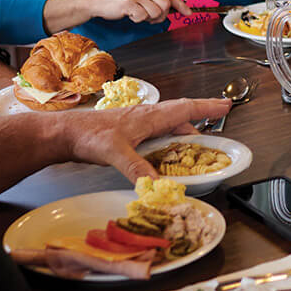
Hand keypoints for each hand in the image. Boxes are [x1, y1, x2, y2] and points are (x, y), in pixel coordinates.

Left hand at [59, 98, 231, 181]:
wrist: (64, 133)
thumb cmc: (88, 135)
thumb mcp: (115, 152)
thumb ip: (137, 167)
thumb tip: (156, 185)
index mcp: (149, 116)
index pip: (185, 108)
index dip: (207, 107)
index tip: (226, 104)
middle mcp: (146, 116)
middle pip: (180, 113)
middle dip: (200, 115)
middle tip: (218, 119)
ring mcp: (136, 123)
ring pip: (167, 122)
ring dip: (184, 127)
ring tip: (196, 139)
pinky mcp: (127, 132)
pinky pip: (156, 131)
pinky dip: (168, 137)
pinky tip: (165, 149)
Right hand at [90, 0, 191, 23]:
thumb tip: (174, 7)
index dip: (180, 5)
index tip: (188, 12)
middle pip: (166, 5)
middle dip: (161, 16)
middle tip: (150, 17)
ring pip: (156, 13)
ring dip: (148, 18)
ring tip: (138, 13)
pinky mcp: (128, 1)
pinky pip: (143, 17)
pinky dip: (137, 20)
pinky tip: (129, 13)